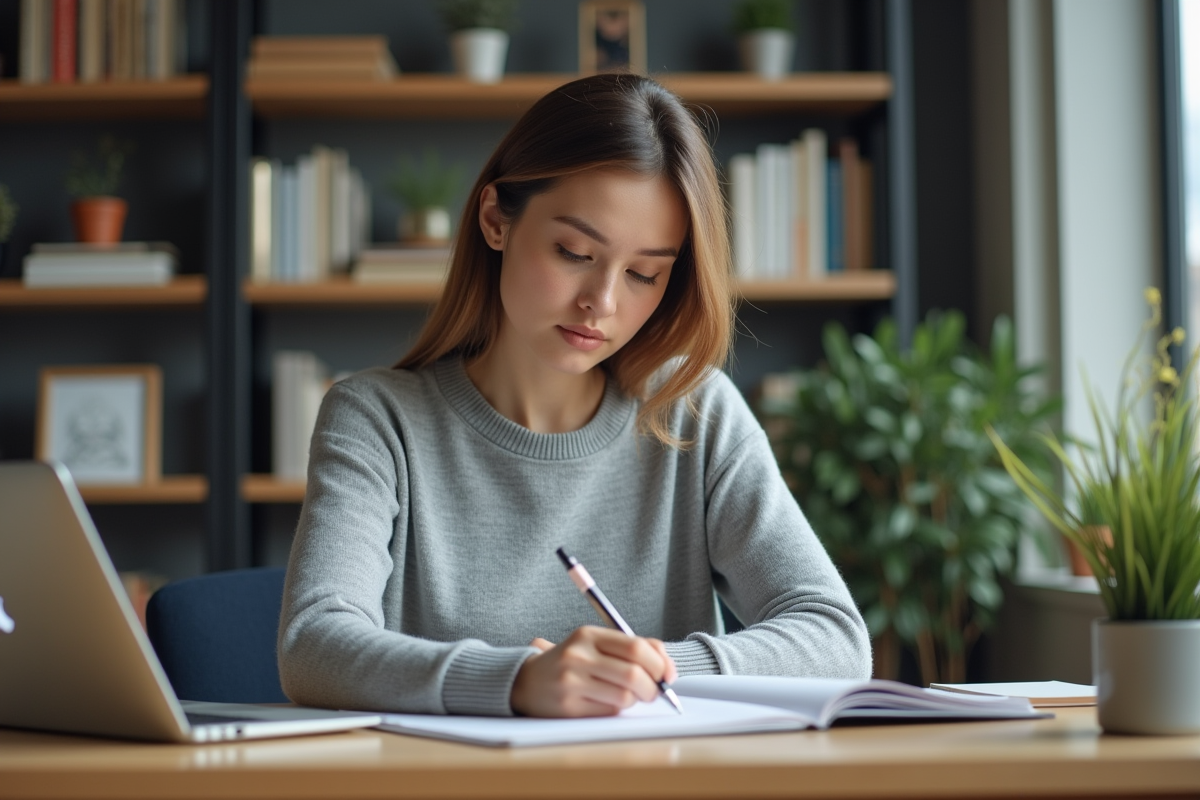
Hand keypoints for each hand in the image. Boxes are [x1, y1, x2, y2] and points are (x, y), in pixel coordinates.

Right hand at [511, 626, 677, 717]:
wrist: (527, 681)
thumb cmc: (574, 662)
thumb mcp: (597, 644)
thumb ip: (634, 647)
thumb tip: (669, 668)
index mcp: (588, 635)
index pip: (636, 648)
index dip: (660, 663)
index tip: (667, 674)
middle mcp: (578, 656)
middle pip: (634, 675)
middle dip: (653, 687)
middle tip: (654, 692)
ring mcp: (571, 682)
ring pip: (624, 697)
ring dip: (635, 700)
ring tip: (628, 696)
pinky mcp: (568, 708)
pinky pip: (609, 711)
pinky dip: (618, 709)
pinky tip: (607, 702)